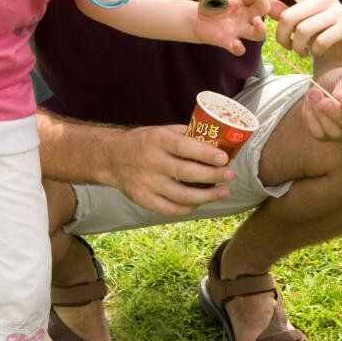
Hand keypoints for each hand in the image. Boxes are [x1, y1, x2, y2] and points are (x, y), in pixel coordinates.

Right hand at [107, 124, 233, 215]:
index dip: (206, 154)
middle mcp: (151, 162)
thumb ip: (186, 135)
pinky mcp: (142, 200)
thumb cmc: (144, 142)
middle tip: (230, 175)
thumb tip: (217, 141)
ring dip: (207, 196)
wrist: (111, 158)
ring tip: (223, 192)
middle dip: (213, 176)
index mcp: (157, 140)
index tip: (224, 158)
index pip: (184, 147)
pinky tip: (201, 203)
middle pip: (187, 173)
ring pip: (181, 196)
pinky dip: (189, 208)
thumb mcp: (162, 130)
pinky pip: (170, 209)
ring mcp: (146, 183)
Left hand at [191, 0, 271, 55]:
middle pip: (264, 10)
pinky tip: (236, 43)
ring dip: (260, 28)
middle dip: (263, 1)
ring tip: (256, 20)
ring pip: (258, 33)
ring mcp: (239, 30)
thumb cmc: (211, 4)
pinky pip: (239, 49)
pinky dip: (239, 48)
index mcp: (245, 2)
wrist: (197, 20)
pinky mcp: (228, 41)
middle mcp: (246, 16)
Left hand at [257, 0, 341, 70]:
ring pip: (303, 30)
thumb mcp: (303, 25)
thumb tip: (260, 3)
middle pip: (288, 16)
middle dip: (282, 37)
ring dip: (298, 47)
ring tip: (303, 51)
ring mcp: (337, 10)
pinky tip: (318, 52)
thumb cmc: (326, 39)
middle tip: (287, 47)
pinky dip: (315, 52)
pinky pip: (319, 41)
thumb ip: (285, 14)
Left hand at [301, 67, 341, 141]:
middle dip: (337, 115)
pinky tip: (309, 102)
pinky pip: (318, 133)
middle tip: (324, 102)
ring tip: (313, 93)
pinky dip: (310, 117)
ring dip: (321, 114)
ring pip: (335, 132)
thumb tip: (339, 97)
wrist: (326, 86)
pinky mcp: (326, 137)